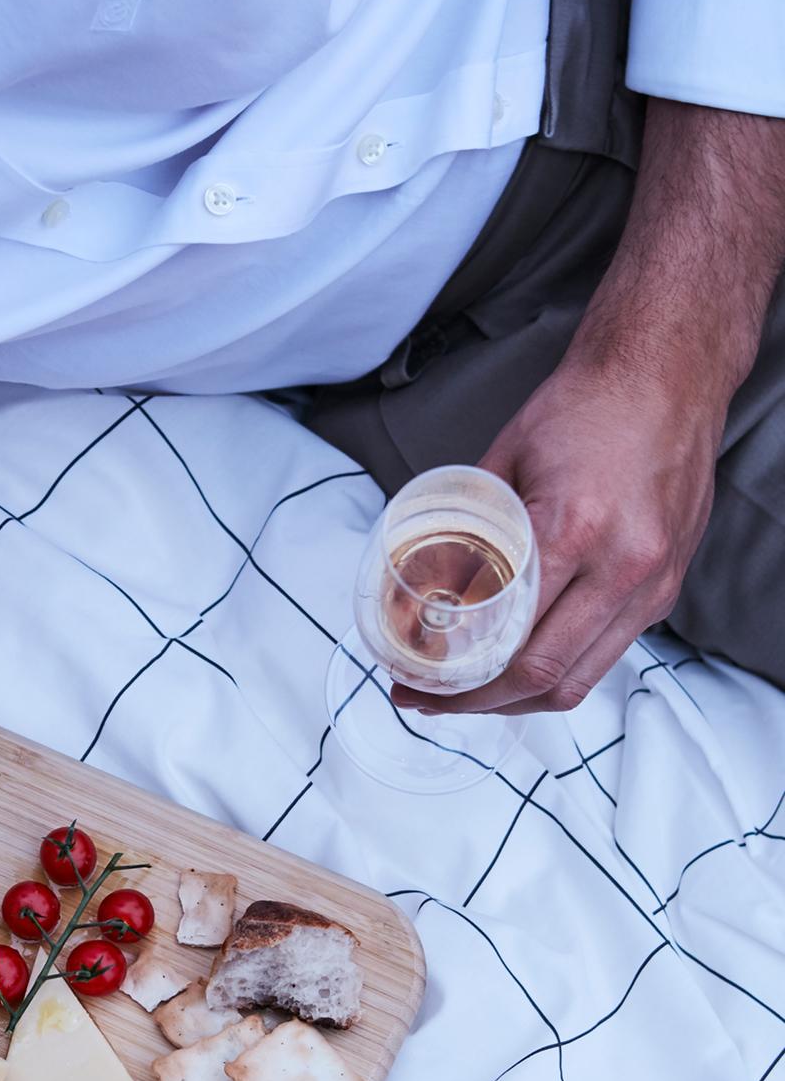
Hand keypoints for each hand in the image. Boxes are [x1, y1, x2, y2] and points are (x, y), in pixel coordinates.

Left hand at [391, 356, 720, 717]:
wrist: (665, 377)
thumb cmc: (583, 408)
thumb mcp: (503, 461)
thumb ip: (470, 525)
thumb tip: (424, 579)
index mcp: (575, 530)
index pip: (512, 639)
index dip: (457, 679)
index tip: (414, 682)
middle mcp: (623, 567)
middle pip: (544, 675)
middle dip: (478, 704)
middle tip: (428, 698)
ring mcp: (651, 584)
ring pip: (581, 678)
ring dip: (519, 701)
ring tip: (468, 696)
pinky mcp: (665, 588)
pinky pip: (607, 652)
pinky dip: (560, 670)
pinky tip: (519, 666)